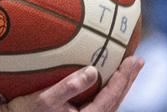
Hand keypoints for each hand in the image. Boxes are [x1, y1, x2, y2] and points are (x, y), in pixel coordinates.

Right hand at [1, 58, 142, 111]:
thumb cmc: (28, 111)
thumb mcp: (46, 99)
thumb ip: (69, 86)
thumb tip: (93, 71)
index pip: (112, 96)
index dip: (124, 78)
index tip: (132, 61)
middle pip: (117, 98)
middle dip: (128, 79)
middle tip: (138, 60)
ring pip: (111, 99)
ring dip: (121, 83)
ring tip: (128, 67)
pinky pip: (101, 98)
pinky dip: (108, 86)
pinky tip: (105, 75)